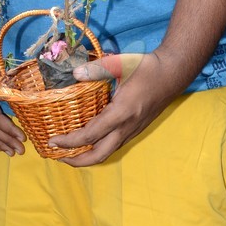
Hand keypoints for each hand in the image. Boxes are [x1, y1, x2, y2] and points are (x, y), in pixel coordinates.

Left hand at [48, 51, 180, 165]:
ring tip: (69, 152)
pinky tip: (88, 141)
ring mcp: (133, 130)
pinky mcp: (135, 129)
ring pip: (108, 152)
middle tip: (58, 156)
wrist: (173, 73)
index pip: (90, 135)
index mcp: (121, 113)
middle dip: (77, 160)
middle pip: (99, 155)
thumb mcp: (120, 64)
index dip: (69, 141)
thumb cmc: (147, 68)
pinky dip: (98, 148)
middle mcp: (127, 127)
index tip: (52, 141)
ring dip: (88, 156)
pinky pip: (114, 145)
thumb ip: (95, 69)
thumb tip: (74, 73)